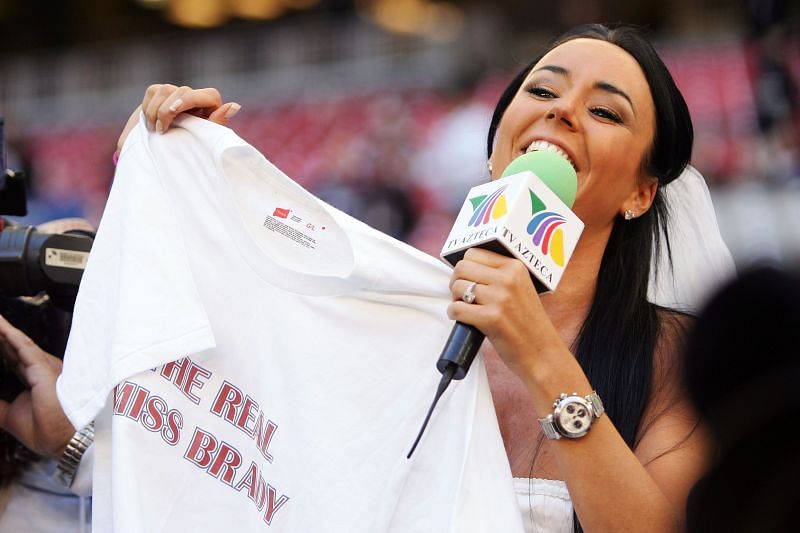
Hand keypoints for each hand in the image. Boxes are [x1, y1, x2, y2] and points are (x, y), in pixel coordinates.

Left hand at [0, 314, 75, 458]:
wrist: (63, 440)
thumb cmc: (46, 430)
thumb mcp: (8, 416)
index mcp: (34, 379)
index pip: (12, 359)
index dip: (0, 349)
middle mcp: (39, 369)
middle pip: (13, 348)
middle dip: (0, 336)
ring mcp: (43, 367)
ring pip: (17, 344)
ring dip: (3, 331)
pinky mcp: (44, 368)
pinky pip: (24, 348)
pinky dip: (10, 336)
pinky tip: (1, 327)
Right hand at [117, 84, 240, 150]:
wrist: (163, 157)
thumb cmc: (190, 151)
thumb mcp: (205, 141)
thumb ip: (217, 123)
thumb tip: (235, 106)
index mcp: (213, 109)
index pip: (208, 95)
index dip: (189, 100)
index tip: (173, 112)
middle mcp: (197, 98)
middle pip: (183, 91)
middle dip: (167, 111)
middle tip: (160, 131)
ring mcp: (177, 94)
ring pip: (165, 90)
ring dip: (155, 110)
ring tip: (154, 130)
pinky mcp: (160, 94)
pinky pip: (152, 91)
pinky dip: (147, 108)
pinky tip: (149, 124)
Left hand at [447, 248, 565, 377]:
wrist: (542, 353)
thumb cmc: (527, 323)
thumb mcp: (520, 289)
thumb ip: (498, 276)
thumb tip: (463, 268)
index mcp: (515, 267)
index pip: (473, 253)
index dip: (465, 268)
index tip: (469, 281)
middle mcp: (508, 279)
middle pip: (461, 268)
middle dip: (457, 282)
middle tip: (464, 297)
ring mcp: (500, 298)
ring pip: (457, 287)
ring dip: (456, 299)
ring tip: (467, 309)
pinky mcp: (492, 319)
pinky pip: (456, 309)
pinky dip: (455, 315)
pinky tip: (465, 321)